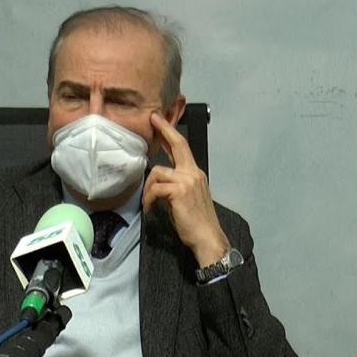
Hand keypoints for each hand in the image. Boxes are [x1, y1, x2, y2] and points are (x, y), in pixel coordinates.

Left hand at [143, 113, 229, 266]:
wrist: (207, 237)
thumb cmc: (196, 223)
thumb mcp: (187, 198)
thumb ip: (176, 185)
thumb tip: (160, 180)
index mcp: (195, 174)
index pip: (182, 148)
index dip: (171, 133)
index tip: (160, 122)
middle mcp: (193, 173)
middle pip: (178, 144)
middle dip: (164, 130)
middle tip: (153, 119)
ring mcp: (187, 181)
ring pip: (158, 172)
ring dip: (149, 188)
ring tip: (149, 203)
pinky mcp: (179, 191)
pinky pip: (156, 188)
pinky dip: (150, 199)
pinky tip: (151, 209)